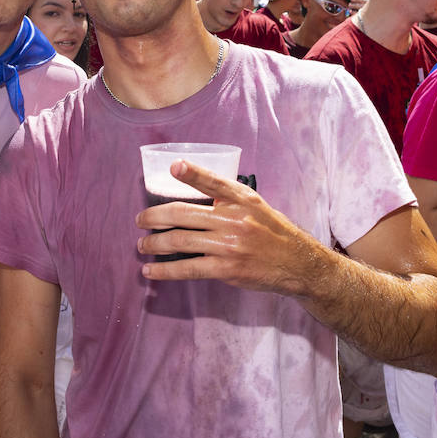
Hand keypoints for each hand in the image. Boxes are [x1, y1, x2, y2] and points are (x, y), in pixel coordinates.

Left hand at [135, 159, 321, 293]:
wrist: (297, 264)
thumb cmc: (272, 232)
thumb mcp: (255, 205)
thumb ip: (227, 198)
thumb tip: (192, 194)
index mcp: (241, 198)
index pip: (213, 182)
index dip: (192, 173)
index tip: (173, 167)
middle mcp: (234, 219)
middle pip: (183, 214)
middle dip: (154, 217)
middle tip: (139, 220)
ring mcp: (229, 245)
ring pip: (180, 241)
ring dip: (154, 243)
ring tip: (142, 244)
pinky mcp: (226, 269)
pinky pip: (188, 268)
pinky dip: (165, 270)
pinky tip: (150, 271)